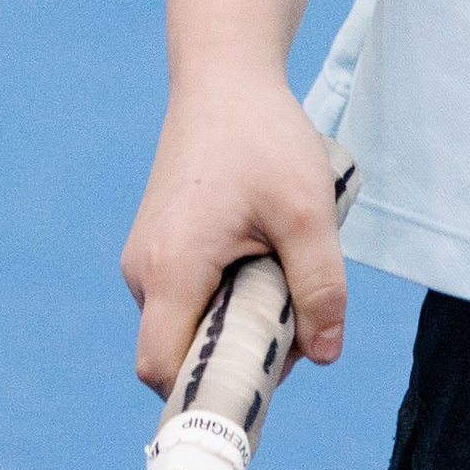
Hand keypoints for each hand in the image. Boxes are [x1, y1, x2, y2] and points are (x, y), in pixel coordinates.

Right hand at [121, 77, 348, 392]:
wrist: (225, 79)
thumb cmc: (263, 138)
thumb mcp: (307, 211)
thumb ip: (320, 286)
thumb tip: (325, 354)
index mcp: (171, 269)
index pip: (163, 369)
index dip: (207, 390)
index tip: (261, 383)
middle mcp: (144, 271)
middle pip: (180, 352)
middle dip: (237, 353)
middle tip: (292, 315)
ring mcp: (147, 259)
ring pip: (187, 324)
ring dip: (236, 320)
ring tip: (280, 269)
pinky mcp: (160, 247)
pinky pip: (188, 296)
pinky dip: (226, 295)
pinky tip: (262, 255)